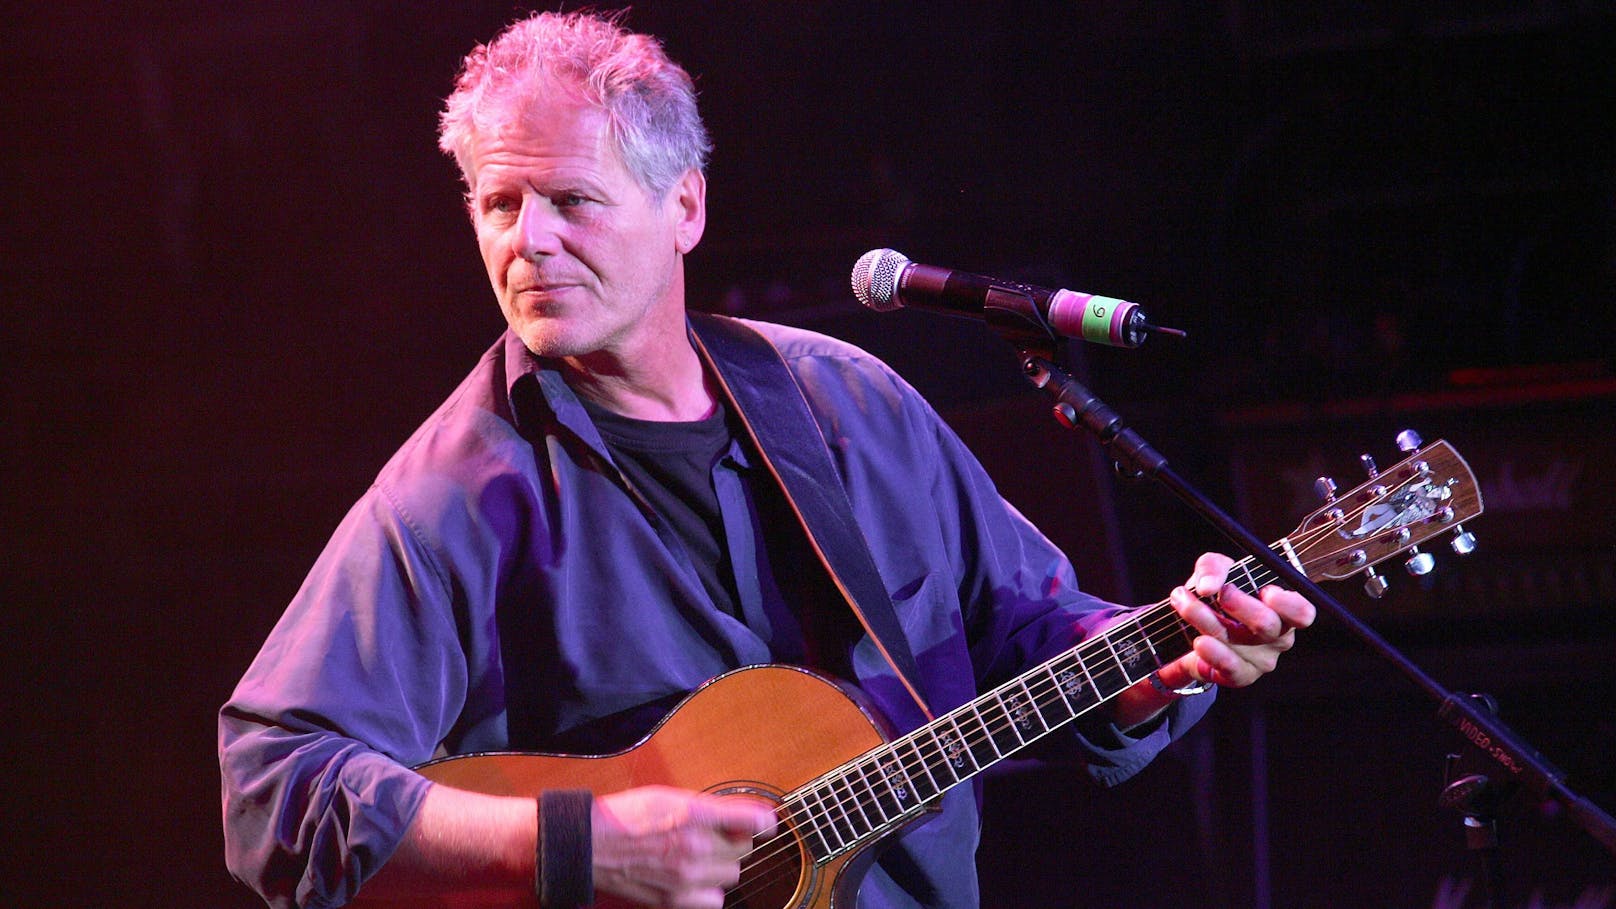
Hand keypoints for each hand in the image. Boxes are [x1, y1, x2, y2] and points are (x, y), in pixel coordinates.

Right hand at [592, 785, 777, 908]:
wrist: (592, 845)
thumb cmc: (628, 816)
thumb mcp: (672, 796)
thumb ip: (711, 807)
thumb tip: (748, 813)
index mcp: (693, 814)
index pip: (750, 821)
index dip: (763, 821)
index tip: (766, 823)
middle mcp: (693, 846)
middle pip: (743, 850)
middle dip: (735, 842)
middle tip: (717, 836)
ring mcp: (685, 877)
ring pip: (731, 875)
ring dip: (723, 866)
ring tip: (701, 857)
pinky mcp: (675, 900)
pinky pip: (715, 900)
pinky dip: (710, 891)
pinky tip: (695, 878)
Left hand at [1163, 552, 1316, 688]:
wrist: (1193, 627)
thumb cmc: (1217, 594)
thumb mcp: (1214, 570)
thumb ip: (1212, 568)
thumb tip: (1207, 586)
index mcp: (1282, 610)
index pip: (1301, 612)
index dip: (1288, 604)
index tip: (1266, 591)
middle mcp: (1277, 637)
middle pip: (1268, 626)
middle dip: (1241, 605)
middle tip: (1220, 593)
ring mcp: (1260, 660)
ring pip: (1239, 643)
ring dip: (1207, 621)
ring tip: (1184, 604)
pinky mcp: (1240, 676)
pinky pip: (1230, 669)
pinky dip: (1212, 654)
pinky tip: (1199, 641)